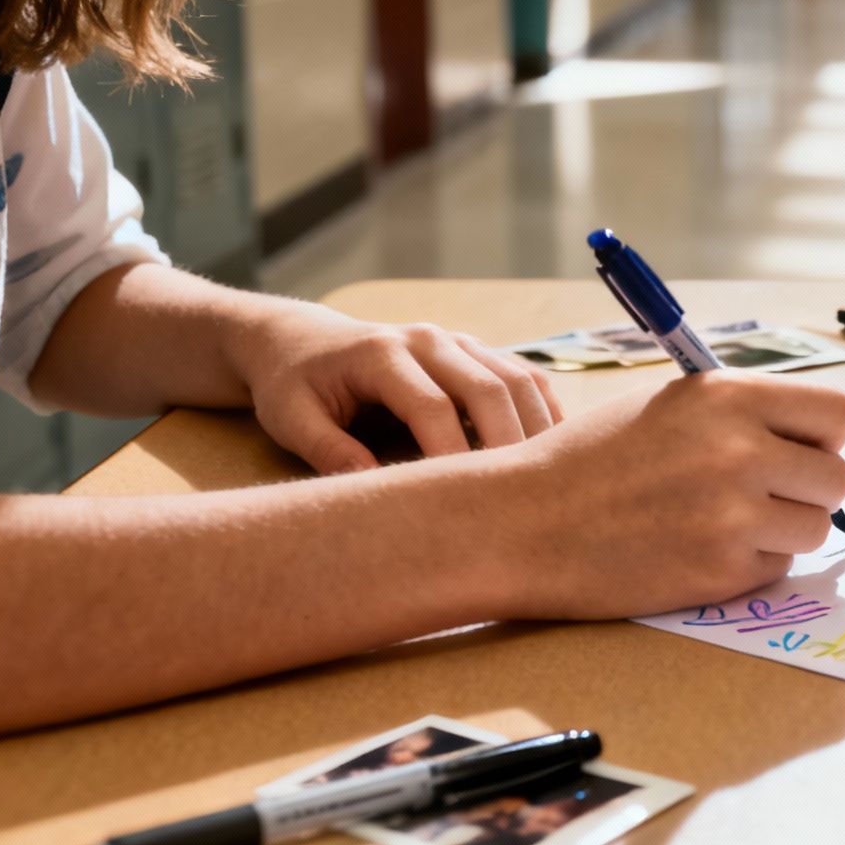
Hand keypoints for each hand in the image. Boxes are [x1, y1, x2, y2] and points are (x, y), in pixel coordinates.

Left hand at [228, 302, 563, 473]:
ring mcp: (457, 343)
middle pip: (488, 388)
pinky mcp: (475, 354)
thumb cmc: (294, 384)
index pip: (431, 405)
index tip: (465, 504)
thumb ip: (328, 451)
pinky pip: (525, 379)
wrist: (300, 340)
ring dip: (539, 428)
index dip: (452, 454)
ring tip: (549, 482)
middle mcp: (428, 340)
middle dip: (510, 444)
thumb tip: (373, 494)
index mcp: (382, 353)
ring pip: (517, 380)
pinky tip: (553, 453)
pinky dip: (544, 413)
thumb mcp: (291, 418)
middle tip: (522, 501)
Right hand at [491, 371, 844, 618]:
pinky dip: (749, 564)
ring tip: (727, 522)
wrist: (524, 522)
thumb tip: (809, 437)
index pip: (837, 413)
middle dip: (808, 489)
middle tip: (764, 494)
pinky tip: (698, 549)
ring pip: (815, 528)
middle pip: (836, 478)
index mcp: (728, 397)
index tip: (795, 449)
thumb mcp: (669, 405)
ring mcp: (733, 516)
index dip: (820, 436)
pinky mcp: (721, 572)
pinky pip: (776, 568)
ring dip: (784, 530)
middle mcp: (740, 451)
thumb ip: (740, 413)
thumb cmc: (591, 458)